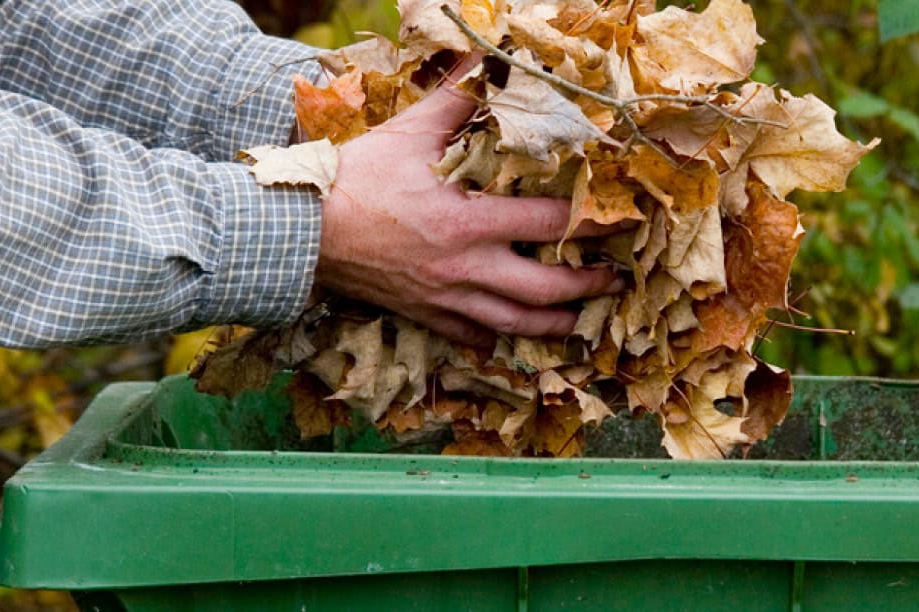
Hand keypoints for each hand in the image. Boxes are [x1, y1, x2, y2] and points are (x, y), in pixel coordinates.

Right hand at [315, 73, 621, 344]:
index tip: (617, 221)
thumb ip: (455, 101)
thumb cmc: (356, 178)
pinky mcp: (423, 314)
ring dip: (555, 325)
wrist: (300, 230)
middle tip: (616, 278)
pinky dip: (496, 339)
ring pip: (515, 324)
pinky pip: (470, 337)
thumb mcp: (409, 133)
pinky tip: (511, 336)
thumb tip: (487, 64)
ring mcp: (445, 297)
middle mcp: (465, 267)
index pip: (547, 226)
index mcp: (468, 221)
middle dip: (588, 286)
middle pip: (545, 289)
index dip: (589, 223)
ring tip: (581, 320)